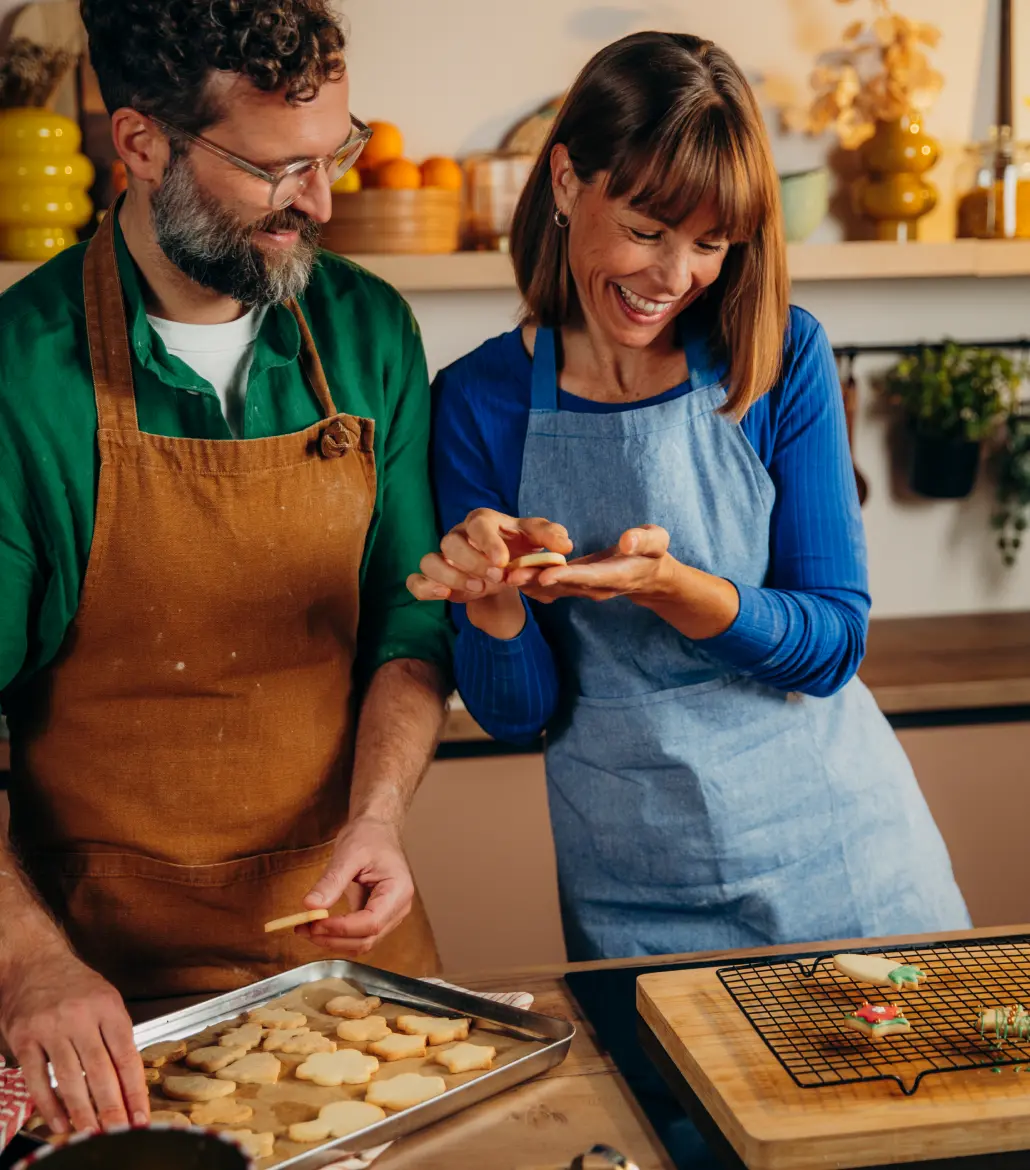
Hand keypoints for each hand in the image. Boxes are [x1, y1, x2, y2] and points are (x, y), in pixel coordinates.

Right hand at [0, 943, 148, 1134]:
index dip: (135, 1091)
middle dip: (112, 1108)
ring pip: (70, 1078)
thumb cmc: (75, 984)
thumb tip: (129, 1081)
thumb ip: (116, 1036)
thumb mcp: (106, 1000)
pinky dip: (50, 1105)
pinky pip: (38, 1079)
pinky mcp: (24, 1038)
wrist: (34, 962)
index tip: (141, 1116)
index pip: (127, 1056)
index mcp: (108, 1007)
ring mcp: (50, 1028)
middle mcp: (80, 1017)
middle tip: (119, 1134)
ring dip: (82, 1112)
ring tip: (92, 1134)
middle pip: (100, 1071)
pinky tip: (60, 1122)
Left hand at [298, 818, 415, 955]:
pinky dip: (337, 936)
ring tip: (306, 928)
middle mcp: (398, 908)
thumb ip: (331, 881)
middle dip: (334, 939)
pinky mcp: (377, 916)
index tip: (315, 923)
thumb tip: (311, 907)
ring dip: (333, 941)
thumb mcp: (348, 854)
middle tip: (304, 928)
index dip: (342, 928)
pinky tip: (317, 927)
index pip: (371, 923)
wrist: (377, 829)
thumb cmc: (369, 836)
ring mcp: (389, 914)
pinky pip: (358, 935)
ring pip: (362, 943)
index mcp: (398, 891)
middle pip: (367, 938)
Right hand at [407, 509, 572, 605]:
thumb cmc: (519, 547)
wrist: (503, 569)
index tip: (502, 562)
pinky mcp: (434, 577)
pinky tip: (444, 597)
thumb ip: (551, 537)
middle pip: (450, 542)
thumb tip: (565, 544)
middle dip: (472, 562)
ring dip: (452, 577)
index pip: (478, 522)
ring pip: (431, 561)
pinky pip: (416, 580)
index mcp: (482, 521)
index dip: (487, 541)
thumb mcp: (537, 540)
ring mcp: (443, 557)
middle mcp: (458, 535)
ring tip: (478, 590)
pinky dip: (424, 588)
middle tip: (496, 578)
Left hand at [521, 525, 673, 602]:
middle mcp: (597, 587)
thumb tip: (627, 541)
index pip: (589, 576)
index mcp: (616, 575)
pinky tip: (510, 577)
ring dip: (528, 584)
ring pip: (554, 589)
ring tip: (501, 577)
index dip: (566, 576)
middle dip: (537, 581)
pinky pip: (552, 587)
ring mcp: (586, 590)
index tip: (545, 574)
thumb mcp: (658, 542)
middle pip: (564, 585)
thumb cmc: (655, 554)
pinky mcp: (577, 587)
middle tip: (510, 576)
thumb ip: (644, 540)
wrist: (651, 578)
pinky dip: (531, 584)